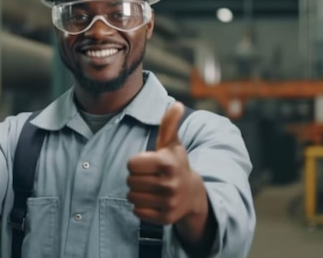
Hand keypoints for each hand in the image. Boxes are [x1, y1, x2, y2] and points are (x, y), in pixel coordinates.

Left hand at [127, 102, 206, 225]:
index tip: (148, 163)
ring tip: (151, 188)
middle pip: (130, 180)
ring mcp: (168, 203)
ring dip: (137, 192)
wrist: (192, 195)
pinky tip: (153, 200)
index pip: (131, 164)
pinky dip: (141, 206)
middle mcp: (169, 184)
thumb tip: (177, 103)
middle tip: (150, 177)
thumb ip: (169, 124)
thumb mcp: (172, 144)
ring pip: (132, 196)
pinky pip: (137, 211)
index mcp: (167, 163)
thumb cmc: (176, 164)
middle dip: (136, 178)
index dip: (136, 162)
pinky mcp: (165, 218)